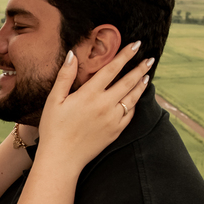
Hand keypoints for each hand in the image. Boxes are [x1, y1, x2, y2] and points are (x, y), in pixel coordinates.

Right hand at [38, 41, 151, 168]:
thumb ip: (65, 76)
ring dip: (141, 85)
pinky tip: (137, 99)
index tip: (136, 45)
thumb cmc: (54, 128)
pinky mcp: (116, 131)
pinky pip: (131, 114)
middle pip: (128, 82)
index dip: (125, 55)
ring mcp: (113, 119)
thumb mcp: (54, 100)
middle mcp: (105, 105)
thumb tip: (72, 54)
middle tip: (150, 58)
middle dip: (140, 68)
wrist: (62, 158)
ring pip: (133, 98)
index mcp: (89, 94)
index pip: (112, 69)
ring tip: (147, 75)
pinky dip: (135, 104)